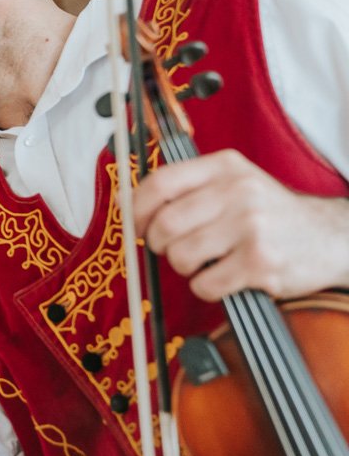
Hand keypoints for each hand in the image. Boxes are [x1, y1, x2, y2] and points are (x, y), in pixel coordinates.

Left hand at [134, 149, 348, 300]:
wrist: (331, 237)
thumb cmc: (270, 213)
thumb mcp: (235, 182)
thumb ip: (186, 187)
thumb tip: (127, 203)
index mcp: (226, 168)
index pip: (160, 182)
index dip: (138, 208)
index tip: (137, 223)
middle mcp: (238, 192)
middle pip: (165, 224)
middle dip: (160, 244)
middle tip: (173, 248)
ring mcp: (251, 228)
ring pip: (181, 256)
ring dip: (184, 267)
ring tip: (205, 261)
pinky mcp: (260, 264)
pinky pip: (205, 284)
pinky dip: (206, 287)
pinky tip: (224, 277)